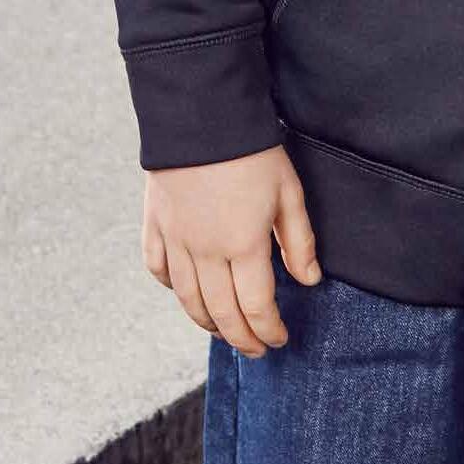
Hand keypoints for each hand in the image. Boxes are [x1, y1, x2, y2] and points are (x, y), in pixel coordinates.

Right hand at [140, 144, 322, 356]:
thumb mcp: (288, 191)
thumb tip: (309, 280)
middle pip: (220, 313)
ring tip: (224, 331)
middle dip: (241, 338)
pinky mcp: (155, 223)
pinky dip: (171, 288)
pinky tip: (184, 292)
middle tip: (255, 349)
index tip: (279, 339)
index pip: (256, 306)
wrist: (202, 113)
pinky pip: (157, 268)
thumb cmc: (252, 150)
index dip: (268, 329)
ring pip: (187, 299)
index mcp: (243, 245)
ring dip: (207, 323)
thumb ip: (299, 240)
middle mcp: (205, 252)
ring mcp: (176, 239)